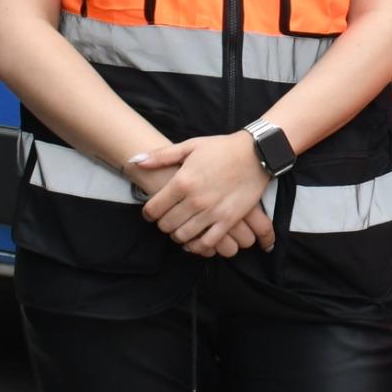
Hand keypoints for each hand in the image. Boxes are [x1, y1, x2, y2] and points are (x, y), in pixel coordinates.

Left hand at [132, 134, 274, 256]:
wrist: (256, 153)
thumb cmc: (222, 148)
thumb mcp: (190, 146)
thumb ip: (161, 156)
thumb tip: (135, 161)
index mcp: (182, 181)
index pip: (153, 209)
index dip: (148, 213)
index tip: (152, 212)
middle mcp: (194, 200)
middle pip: (166, 225)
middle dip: (162, 224)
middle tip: (167, 219)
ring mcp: (212, 212)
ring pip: (182, 236)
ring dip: (177, 235)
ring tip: (180, 228)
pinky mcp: (228, 220)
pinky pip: (207, 243)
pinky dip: (197, 246)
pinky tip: (195, 240)